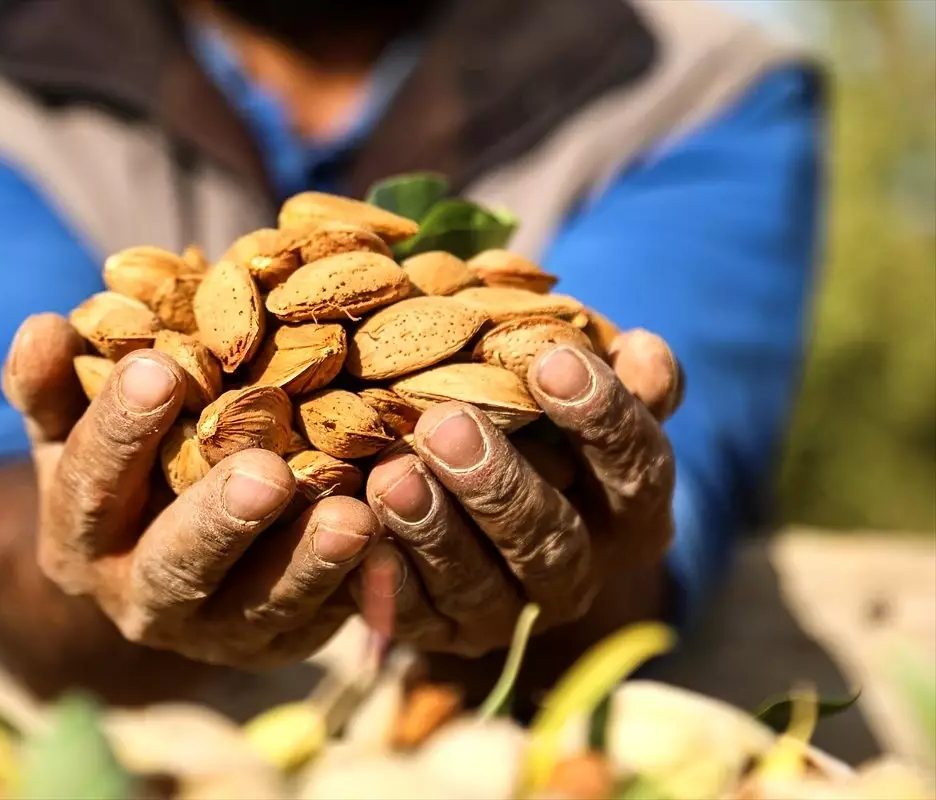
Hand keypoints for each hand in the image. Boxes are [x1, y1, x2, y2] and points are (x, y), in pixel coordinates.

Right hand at [2, 314, 379, 667]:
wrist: (156, 568)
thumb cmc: (125, 471)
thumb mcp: (76, 429)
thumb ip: (56, 386)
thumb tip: (42, 327)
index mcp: (80, 536)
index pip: (87, 485)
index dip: (116, 431)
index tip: (157, 369)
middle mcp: (139, 597)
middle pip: (175, 566)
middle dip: (219, 520)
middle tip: (267, 473)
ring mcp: (215, 632)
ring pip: (261, 605)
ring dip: (309, 564)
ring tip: (354, 518)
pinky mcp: (282, 643)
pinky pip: (325, 620)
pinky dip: (362, 585)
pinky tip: (397, 541)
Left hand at [358, 329, 681, 656]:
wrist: (481, 514)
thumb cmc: (538, 428)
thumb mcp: (579, 399)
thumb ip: (615, 378)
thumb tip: (643, 348)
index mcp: (629, 511)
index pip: (636, 471)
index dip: (602, 418)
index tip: (554, 360)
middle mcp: (575, 573)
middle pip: (550, 541)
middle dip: (498, 484)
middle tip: (447, 423)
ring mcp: (507, 614)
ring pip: (478, 586)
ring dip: (433, 530)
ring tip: (391, 475)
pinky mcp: (439, 635)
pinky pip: (411, 618)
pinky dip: (384, 579)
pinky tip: (355, 531)